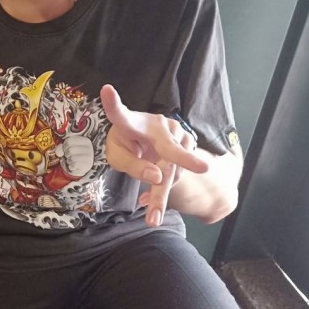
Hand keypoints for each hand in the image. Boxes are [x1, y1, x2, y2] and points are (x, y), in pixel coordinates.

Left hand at [56, 134, 94, 176]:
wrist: (80, 168)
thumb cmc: (73, 156)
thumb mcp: (67, 149)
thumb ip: (61, 147)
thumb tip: (58, 153)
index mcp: (85, 140)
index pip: (69, 141)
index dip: (64, 147)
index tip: (67, 150)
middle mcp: (89, 148)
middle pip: (70, 150)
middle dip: (66, 154)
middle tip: (70, 156)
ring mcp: (89, 157)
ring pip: (72, 158)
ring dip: (68, 161)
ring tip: (72, 161)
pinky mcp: (87, 166)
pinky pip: (73, 165)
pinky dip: (71, 167)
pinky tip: (74, 166)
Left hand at [100, 84, 208, 226]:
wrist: (143, 140)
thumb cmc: (126, 145)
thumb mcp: (118, 158)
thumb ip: (133, 167)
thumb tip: (158, 177)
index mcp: (130, 123)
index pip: (120, 114)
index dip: (113, 104)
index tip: (106, 90)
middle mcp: (156, 124)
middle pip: (168, 147)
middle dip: (185, 159)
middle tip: (202, 168)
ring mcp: (175, 132)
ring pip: (175, 168)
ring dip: (164, 195)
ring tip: (153, 218)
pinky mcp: (187, 142)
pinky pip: (180, 171)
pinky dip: (169, 184)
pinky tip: (157, 187)